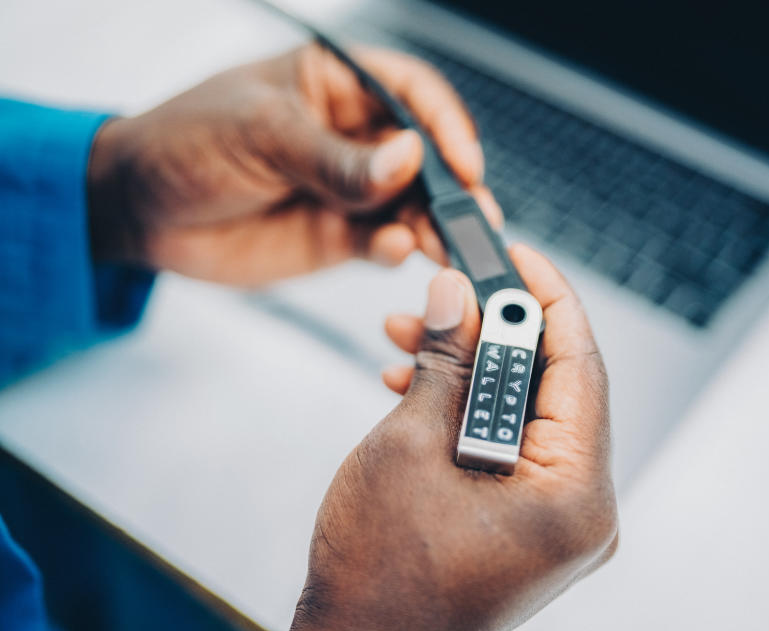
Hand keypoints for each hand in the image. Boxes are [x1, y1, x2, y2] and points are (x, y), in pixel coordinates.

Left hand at [87, 45, 501, 284]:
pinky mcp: (341, 238)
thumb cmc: (186, 143)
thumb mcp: (260, 135)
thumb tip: (407, 160)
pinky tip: (395, 251)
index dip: (444, 124)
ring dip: (437, 226)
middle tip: (473, 217)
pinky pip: (385, 244)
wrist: (138, 212)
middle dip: (454, 187)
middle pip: (426, 157)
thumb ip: (334, 157)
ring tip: (449, 246)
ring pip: (414, 206)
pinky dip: (397, 251)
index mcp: (338, 85)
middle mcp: (355, 137)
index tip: (461, 160)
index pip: (412, 94)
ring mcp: (352, 191)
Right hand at [288, 245, 617, 630]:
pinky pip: (511, 445)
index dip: (547, 298)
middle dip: (494, 331)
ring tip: (409, 335)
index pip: (580, 365)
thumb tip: (456, 291)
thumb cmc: (380, 574)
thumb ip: (444, 358)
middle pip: (554, 386)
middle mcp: (583, 510)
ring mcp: (559, 521)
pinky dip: (469, 410)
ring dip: (471, 369)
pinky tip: (418, 384)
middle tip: (452, 289)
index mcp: (576, 494)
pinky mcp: (531, 524)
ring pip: (525, 412)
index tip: (516, 255)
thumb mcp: (410, 444)